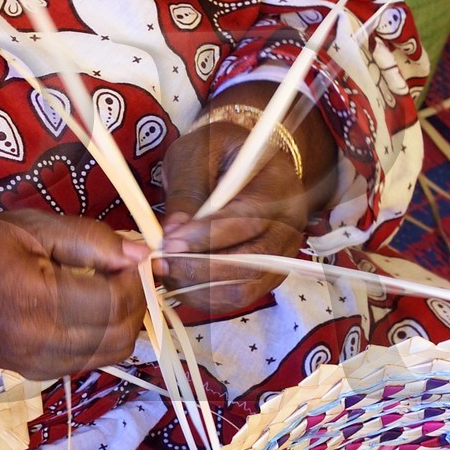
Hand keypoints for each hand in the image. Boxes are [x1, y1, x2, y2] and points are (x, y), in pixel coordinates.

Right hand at [0, 212, 147, 382]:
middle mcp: (41, 343)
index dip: (135, 279)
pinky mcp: (36, 374)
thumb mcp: (28, 227)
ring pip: (110, 354)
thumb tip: (141, 253)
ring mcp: (39, 364)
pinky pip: (88, 361)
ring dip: (122, 323)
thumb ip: (89, 238)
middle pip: (120, 334)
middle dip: (135, 302)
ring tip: (107, 290)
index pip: (114, 301)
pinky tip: (87, 311)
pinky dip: (101, 337)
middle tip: (124, 273)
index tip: (131, 257)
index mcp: (37, 301)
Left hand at [160, 92, 335, 321]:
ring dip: (199, 288)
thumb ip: (188, 189)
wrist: (240, 164)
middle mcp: (289, 226)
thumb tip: (173, 232)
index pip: (247, 220)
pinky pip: (237, 298)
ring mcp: (281, 255)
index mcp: (279, 186)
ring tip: (165, 274)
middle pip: (250, 263)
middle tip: (159, 263)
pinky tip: (178, 283)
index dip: (206, 236)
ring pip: (243, 288)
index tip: (168, 242)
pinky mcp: (266, 275)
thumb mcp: (198, 153)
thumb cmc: (217, 151)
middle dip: (199, 268)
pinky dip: (205, 297)